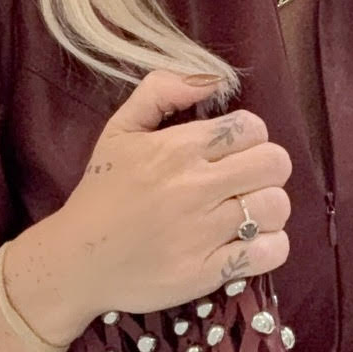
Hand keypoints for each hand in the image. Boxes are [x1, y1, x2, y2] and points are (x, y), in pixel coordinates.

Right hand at [56, 69, 293, 314]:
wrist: (76, 261)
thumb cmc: (102, 193)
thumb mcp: (120, 129)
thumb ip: (161, 91)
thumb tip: (215, 79)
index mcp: (177, 148)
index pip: (252, 128)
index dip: (250, 138)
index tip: (233, 153)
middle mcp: (194, 187)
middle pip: (274, 163)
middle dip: (267, 169)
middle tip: (245, 182)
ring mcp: (203, 233)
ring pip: (276, 207)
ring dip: (269, 209)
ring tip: (247, 215)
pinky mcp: (208, 272)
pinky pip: (270, 252)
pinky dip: (271, 246)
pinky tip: (250, 243)